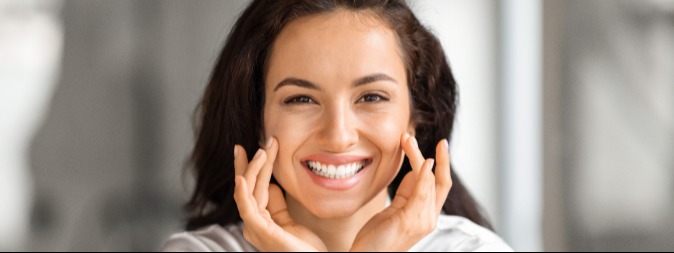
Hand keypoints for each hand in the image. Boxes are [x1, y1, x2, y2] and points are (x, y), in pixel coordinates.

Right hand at [233, 138, 327, 251]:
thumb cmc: (304, 250)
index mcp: (258, 221)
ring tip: (263, 150)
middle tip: (263, 141)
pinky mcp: (261, 232)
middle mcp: (252, 224)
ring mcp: (255, 229)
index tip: (257, 147)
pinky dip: (243, 192)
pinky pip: (247, 209)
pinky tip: (242, 178)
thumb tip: (271, 185)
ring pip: (248, 192)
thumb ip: (278, 205)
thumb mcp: (290, 221)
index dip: (252, 167)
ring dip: (254, 169)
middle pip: (247, 187)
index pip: (251, 189)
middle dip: (252, 162)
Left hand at [350, 134, 451, 251]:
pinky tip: (423, 161)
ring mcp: (422, 221)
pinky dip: (424, 174)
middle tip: (436, 139)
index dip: (442, 165)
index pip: (439, 185)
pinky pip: (422, 192)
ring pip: (429, 181)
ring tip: (407, 140)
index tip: (438, 146)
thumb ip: (407, 194)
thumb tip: (416, 170)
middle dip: (441, 158)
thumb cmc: (376, 238)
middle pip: (441, 182)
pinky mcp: (410, 220)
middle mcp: (429, 219)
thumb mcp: (393, 210)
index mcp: (425, 215)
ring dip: (419, 156)